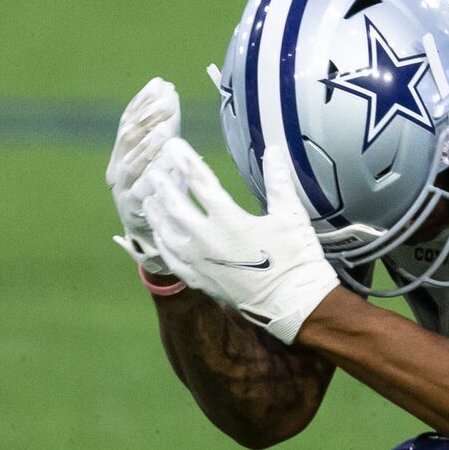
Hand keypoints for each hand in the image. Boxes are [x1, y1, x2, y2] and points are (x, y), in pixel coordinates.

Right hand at [108, 77, 180, 274]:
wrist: (156, 238)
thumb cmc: (162, 191)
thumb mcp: (164, 156)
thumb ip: (165, 125)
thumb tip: (165, 86)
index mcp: (121, 155)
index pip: (128, 122)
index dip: (143, 102)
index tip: (160, 84)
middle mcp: (118, 172)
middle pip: (130, 140)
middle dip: (148, 117)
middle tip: (166, 99)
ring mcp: (123, 193)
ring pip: (133, 166)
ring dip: (149, 146)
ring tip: (166, 129)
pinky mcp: (135, 213)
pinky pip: (144, 194)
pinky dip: (156, 178)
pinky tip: (169, 165)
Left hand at [140, 138, 339, 343]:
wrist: (295, 305)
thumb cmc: (297, 259)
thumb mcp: (291, 215)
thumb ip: (278, 180)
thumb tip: (275, 149)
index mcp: (230, 220)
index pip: (199, 182)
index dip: (184, 159)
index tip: (172, 144)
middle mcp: (208, 241)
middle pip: (174, 205)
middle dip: (163, 184)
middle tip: (155, 169)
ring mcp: (201, 263)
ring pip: (167, 232)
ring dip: (157, 212)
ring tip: (151, 198)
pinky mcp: (201, 280)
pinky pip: (171, 259)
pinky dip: (162, 243)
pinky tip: (160, 233)